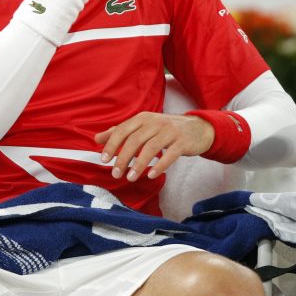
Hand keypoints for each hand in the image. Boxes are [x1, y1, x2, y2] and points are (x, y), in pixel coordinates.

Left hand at [95, 112, 214, 181]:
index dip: (112, 144)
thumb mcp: (144, 127)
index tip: (103, 159)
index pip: (123, 130)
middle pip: (135, 140)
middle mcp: (156, 122)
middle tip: (116, 173)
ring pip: (151, 148)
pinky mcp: (182, 142)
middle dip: (123, 158)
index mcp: (143, 118)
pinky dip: (159, 165)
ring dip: (139, 164)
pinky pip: (169, 155)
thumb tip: (97, 138)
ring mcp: (170, 131)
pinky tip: (151, 175)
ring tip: (131, 177)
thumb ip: (121, 132)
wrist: (198, 128)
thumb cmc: (167, 130)